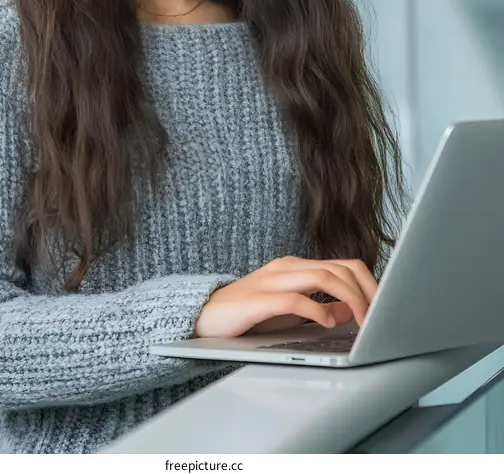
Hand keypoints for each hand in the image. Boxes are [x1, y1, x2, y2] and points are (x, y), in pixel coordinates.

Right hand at [194, 256, 376, 338]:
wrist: (203, 316)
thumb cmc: (248, 314)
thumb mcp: (290, 309)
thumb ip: (320, 305)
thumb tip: (349, 309)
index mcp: (297, 267)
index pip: (343, 265)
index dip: (369, 283)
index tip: (384, 307)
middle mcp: (288, 267)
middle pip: (339, 268)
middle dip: (366, 291)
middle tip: (379, 316)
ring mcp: (273, 280)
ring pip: (323, 276)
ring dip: (350, 298)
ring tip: (363, 320)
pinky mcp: (259, 299)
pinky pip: (296, 298)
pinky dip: (318, 310)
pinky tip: (329, 323)